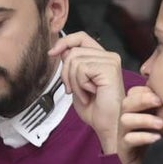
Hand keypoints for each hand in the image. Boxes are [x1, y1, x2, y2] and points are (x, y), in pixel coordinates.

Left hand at [48, 32, 124, 153]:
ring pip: (75, 60)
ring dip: (74, 81)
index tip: (52, 53)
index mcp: (102, 58)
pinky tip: (90, 93)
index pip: (80, 37)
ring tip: (84, 94)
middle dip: (66, 73)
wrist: (108, 125)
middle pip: (73, 51)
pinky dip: (80, 84)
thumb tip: (62, 51)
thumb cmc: (96, 109)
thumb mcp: (77, 83)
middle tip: (73, 90)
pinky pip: (81, 69)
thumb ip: (72, 66)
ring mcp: (110, 61)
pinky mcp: (109, 68)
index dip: (64, 42)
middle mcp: (109, 56)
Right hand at [118, 86, 162, 163]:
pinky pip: (128, 140)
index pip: (133, 94)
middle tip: (159, 102)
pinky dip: (143, 137)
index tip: (161, 96)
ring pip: (125, 120)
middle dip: (142, 100)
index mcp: (137, 112)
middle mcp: (128, 123)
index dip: (144, 92)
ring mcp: (124, 137)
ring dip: (144, 119)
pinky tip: (157, 139)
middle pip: (126, 103)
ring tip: (161, 125)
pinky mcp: (124, 151)